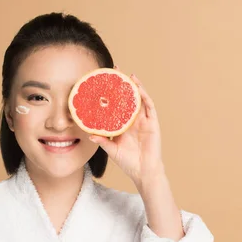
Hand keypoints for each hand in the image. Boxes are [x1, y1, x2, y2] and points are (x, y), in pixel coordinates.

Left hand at [89, 70, 163, 189]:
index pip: (116, 104)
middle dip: (122, 84)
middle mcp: (133, 120)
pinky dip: (144, 96)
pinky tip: (139, 88)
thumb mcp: (111, 150)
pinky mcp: (152, 123)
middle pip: (127, 98)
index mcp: (122, 124)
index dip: (110, 93)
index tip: (102, 82)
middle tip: (115, 70)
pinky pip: (149, 107)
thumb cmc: (127, 162)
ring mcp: (143, 120)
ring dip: (135, 86)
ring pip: (139, 99)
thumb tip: (89, 134)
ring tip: (128, 75)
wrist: (143, 171)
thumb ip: (102, 141)